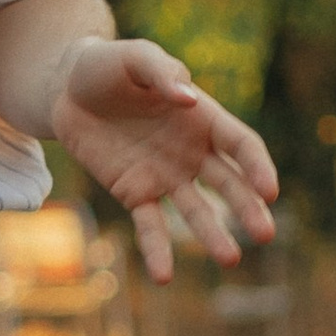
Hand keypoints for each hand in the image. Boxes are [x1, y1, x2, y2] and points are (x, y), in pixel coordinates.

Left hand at [48, 37, 278, 282]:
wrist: (67, 89)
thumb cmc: (110, 66)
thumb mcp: (136, 58)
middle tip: (264, 234)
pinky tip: (164, 277)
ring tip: (230, 258)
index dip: (256, 167)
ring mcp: (166, 176)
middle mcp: (193, 152)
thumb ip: (163, 74)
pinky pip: (150, 226)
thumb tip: (188, 100)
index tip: (269, 190)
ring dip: (213, 235)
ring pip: (196, 210)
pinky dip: (157, 250)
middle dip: (247, 208)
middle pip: (229, 183)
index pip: (241, 145)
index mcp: (204, 118)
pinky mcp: (135, 192)